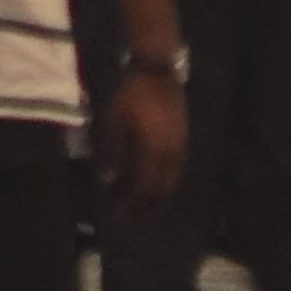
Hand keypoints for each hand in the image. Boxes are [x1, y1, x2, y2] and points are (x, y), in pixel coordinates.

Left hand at [99, 67, 187, 216]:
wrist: (156, 71)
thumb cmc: (131, 95)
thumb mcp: (114, 122)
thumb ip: (112, 153)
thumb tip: (108, 180)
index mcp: (154, 152)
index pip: (142, 188)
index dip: (129, 204)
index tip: (116, 215)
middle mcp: (171, 155)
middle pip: (159, 190)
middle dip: (143, 206)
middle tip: (129, 219)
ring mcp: (180, 147)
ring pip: (170, 182)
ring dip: (155, 196)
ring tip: (141, 207)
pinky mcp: (182, 139)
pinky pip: (175, 170)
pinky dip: (164, 182)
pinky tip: (154, 184)